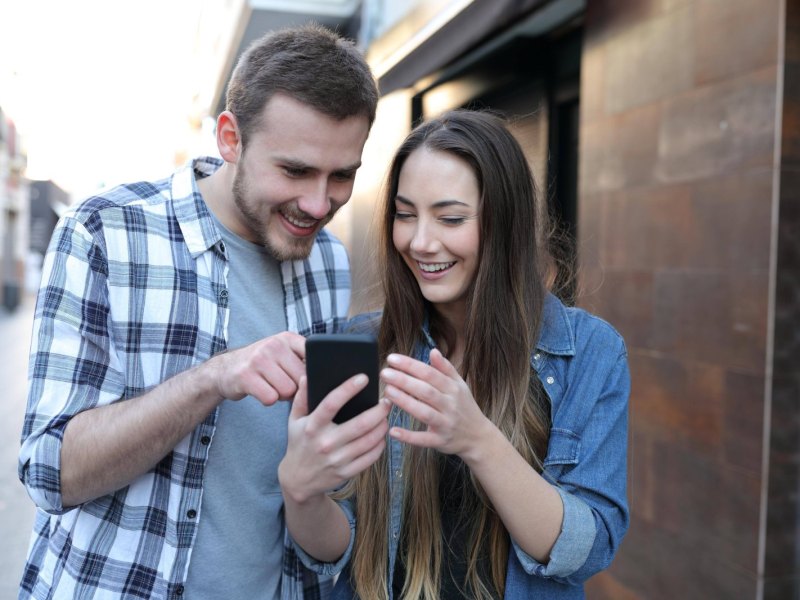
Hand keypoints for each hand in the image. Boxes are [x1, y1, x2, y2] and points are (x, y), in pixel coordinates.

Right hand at [210, 332, 306, 405]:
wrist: (225, 369)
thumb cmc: (262, 364)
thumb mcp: (282, 352)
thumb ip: (303, 359)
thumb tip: (324, 377)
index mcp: (287, 338)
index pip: (313, 357)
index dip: (311, 373)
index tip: (304, 377)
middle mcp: (273, 345)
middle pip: (302, 379)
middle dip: (296, 388)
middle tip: (283, 384)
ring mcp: (258, 359)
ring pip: (288, 390)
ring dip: (282, 395)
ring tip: (271, 386)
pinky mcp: (246, 376)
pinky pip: (270, 398)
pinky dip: (268, 400)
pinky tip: (261, 391)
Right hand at [279, 375, 389, 503]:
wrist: (298, 480)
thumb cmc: (299, 443)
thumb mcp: (294, 420)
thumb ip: (301, 398)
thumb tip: (306, 376)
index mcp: (312, 426)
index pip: (331, 403)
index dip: (348, 389)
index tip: (364, 378)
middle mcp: (326, 443)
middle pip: (360, 424)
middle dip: (379, 410)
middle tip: (387, 401)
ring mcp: (337, 459)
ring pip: (370, 440)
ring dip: (382, 426)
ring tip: (385, 416)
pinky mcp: (347, 472)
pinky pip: (371, 456)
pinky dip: (380, 443)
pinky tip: (381, 434)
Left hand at [381, 349, 492, 459]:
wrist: (478, 437)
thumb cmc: (464, 407)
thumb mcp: (460, 385)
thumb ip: (446, 368)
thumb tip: (433, 351)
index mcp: (453, 389)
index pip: (430, 374)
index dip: (411, 365)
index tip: (392, 359)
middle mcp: (450, 405)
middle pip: (426, 391)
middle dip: (404, 381)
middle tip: (385, 373)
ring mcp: (445, 424)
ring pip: (424, 412)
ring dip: (405, 402)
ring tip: (387, 391)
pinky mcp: (440, 441)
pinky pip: (423, 439)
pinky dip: (408, 436)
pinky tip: (393, 431)